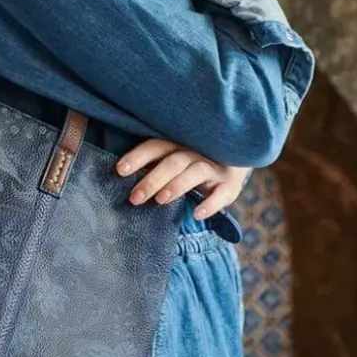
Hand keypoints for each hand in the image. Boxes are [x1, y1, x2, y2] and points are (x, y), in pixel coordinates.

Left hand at [115, 138, 249, 219]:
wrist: (236, 153)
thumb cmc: (194, 157)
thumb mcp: (176, 153)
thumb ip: (155, 160)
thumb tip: (119, 171)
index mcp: (179, 142)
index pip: (156, 146)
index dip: (138, 157)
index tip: (119, 170)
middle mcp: (197, 151)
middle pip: (173, 161)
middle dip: (153, 179)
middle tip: (134, 197)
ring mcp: (215, 166)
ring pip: (195, 172)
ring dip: (177, 185)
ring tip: (161, 200)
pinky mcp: (230, 184)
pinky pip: (222, 194)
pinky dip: (210, 204)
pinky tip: (197, 214)